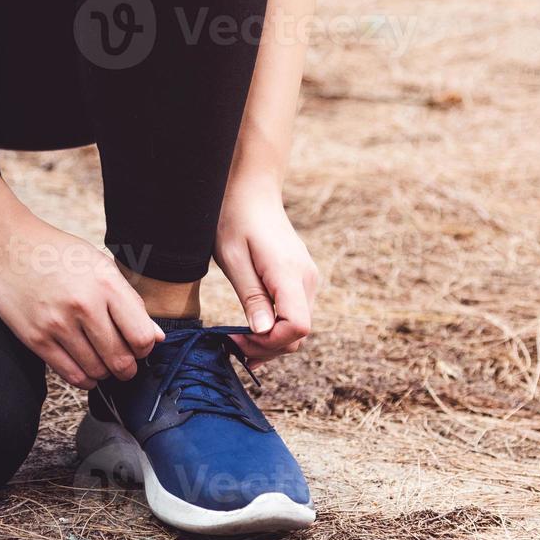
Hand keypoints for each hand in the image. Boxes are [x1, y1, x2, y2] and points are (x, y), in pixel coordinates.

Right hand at [0, 214, 162, 388]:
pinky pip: (70, 374)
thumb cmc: (58, 254)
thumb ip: (130, 301)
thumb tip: (157, 338)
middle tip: (125, 365)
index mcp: (106, 283)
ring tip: (103, 364)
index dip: (145, 349)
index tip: (139, 347)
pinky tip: (86, 370)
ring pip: (97, 370)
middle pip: (120, 359)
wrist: (6, 245)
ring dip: (105, 373)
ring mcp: (58, 324)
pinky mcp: (36, 338)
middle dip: (128, 369)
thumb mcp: (100, 266)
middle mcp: (84, 305)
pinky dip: (84, 379)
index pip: (141, 336)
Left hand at [215, 182, 318, 365]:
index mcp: (289, 273)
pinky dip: (276, 329)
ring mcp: (308, 280)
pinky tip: (252, 331)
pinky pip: (295, 315)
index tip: (237, 337)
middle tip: (231, 342)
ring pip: (298, 329)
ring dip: (270, 341)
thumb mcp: (233, 259)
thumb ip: (251, 296)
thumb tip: (263, 332)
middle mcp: (307, 279)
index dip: (269, 342)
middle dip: (266, 347)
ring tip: (238, 339)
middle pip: (298, 335)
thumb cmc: (235, 219)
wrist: (252, 192)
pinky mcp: (302, 280)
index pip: (297, 327)